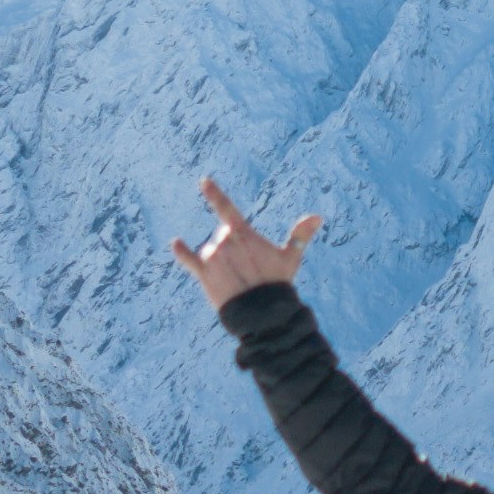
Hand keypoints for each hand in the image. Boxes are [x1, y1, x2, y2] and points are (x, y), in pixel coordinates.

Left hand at [174, 177, 320, 307]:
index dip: (215, 194)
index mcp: (244, 234)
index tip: (204, 181)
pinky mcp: (204, 274)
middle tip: (246, 266)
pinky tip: (176, 243)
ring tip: (235, 277)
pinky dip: (181, 251)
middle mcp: (224, 242)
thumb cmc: (277, 283)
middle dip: (230, 246)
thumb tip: (317, 216)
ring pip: (209, 251)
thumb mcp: (290, 257)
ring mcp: (213, 257)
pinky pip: (188, 259)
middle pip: (221, 235)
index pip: (227, 209)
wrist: (262, 313)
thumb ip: (300, 235)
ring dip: (218, 260)